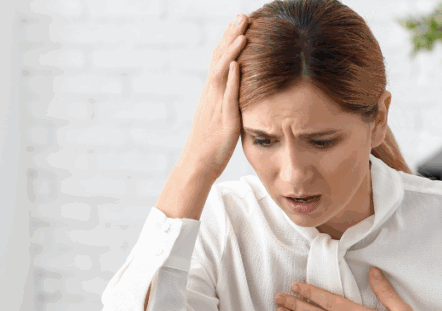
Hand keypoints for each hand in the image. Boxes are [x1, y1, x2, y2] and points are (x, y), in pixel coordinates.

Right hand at [180, 13, 247, 178]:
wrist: (198, 164)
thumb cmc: (212, 143)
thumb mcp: (221, 115)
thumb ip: (228, 100)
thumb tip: (238, 88)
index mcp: (213, 92)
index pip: (220, 59)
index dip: (229, 40)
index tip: (240, 22)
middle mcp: (212, 94)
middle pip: (220, 58)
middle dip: (231, 35)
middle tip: (242, 15)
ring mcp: (217, 106)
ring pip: (221, 73)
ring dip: (231, 51)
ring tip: (243, 33)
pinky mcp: (225, 120)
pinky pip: (227, 97)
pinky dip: (230, 80)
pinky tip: (236, 65)